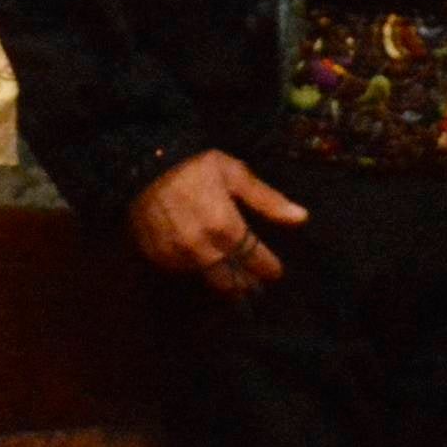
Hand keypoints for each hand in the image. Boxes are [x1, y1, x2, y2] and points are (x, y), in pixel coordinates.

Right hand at [130, 150, 307, 293]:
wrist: (144, 163)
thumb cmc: (196, 165)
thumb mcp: (235, 175)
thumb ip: (268, 201)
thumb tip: (302, 218)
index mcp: (225, 227)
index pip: (256, 262)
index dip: (270, 269)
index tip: (275, 271)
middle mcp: (202, 248)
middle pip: (231, 283)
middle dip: (246, 284)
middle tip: (253, 282)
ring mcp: (177, 255)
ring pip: (206, 279)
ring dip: (220, 277)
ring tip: (228, 270)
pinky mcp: (158, 256)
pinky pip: (182, 270)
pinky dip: (193, 267)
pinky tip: (199, 256)